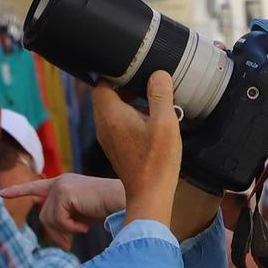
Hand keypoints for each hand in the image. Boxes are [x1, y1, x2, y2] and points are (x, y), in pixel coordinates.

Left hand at [0, 174, 127, 233]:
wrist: (122, 201)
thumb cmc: (107, 208)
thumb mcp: (82, 216)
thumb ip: (66, 220)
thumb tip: (56, 239)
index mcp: (64, 184)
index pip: (37, 187)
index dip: (19, 191)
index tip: (1, 194)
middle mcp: (60, 182)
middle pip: (44, 214)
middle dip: (55, 232)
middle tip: (67, 245)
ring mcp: (61, 186)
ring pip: (50, 219)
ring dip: (65, 231)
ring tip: (82, 231)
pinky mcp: (64, 193)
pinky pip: (58, 220)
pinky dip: (71, 228)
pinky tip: (84, 227)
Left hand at [92, 74, 183, 224]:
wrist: (150, 194)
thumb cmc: (157, 161)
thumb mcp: (165, 122)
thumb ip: (161, 94)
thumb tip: (158, 74)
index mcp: (110, 113)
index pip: (103, 82)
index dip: (118, 74)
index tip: (137, 72)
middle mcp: (103, 125)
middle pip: (107, 95)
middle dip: (127, 88)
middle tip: (148, 87)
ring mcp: (108, 138)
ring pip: (113, 110)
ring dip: (130, 104)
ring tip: (153, 105)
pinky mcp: (115, 148)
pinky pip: (118, 125)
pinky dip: (131, 118)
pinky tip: (150, 124)